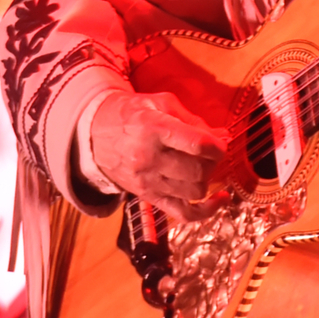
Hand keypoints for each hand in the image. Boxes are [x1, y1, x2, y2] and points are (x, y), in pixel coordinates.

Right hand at [87, 91, 226, 221]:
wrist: (94, 133)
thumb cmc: (133, 114)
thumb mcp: (161, 103)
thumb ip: (194, 120)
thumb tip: (224, 137)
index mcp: (154, 129)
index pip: (197, 144)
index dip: (218, 146)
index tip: (220, 143)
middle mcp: (149, 158)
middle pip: (198, 170)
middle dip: (213, 162)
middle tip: (210, 153)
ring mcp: (148, 182)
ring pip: (194, 191)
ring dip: (206, 179)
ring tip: (201, 166)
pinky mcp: (148, 197)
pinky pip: (184, 214)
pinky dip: (207, 210)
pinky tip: (220, 198)